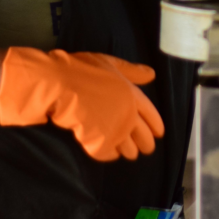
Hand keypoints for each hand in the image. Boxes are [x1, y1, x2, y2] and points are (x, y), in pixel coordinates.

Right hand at [0, 48, 163, 161]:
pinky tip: (109, 153)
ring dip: (129, 151)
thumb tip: (151, 74)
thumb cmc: (83, 70)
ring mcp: (113, 131)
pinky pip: (109, 154)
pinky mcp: (98, 144)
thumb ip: (132, 71)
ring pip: (128, 149)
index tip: (160, 133)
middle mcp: (128, 115)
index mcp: (133, 96)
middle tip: (145, 149)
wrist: (59, 85)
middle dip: (145, 143)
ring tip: (128, 153)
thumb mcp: (110, 64)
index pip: (151, 115)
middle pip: (143, 136)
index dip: (156, 125)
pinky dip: (110, 154)